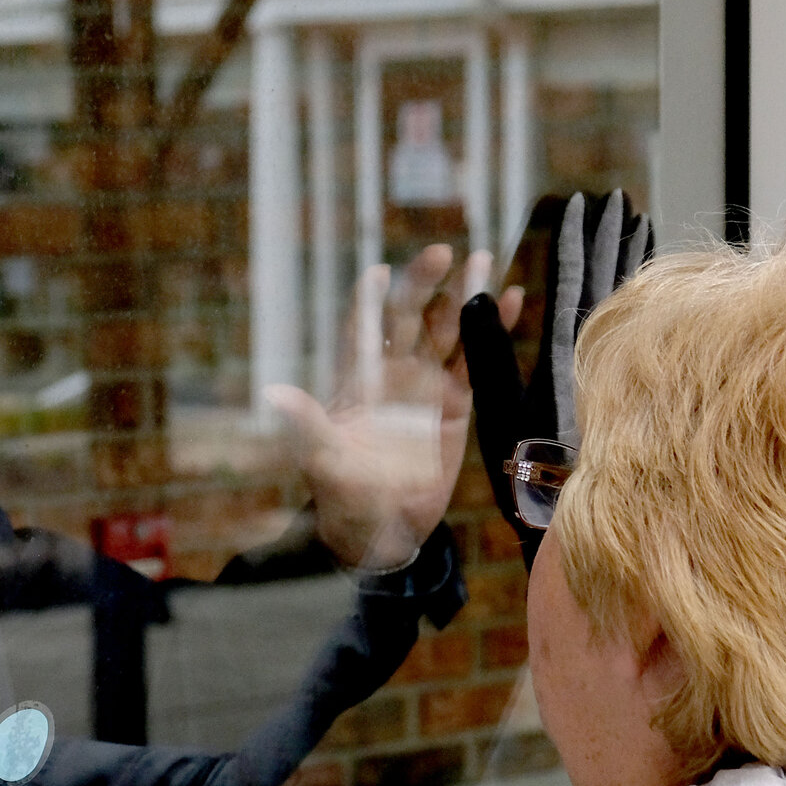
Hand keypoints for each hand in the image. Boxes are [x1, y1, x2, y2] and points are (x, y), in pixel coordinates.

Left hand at [266, 245, 517, 573]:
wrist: (383, 531)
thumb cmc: (344, 497)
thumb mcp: (324, 462)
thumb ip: (307, 425)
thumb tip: (274, 395)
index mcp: (357, 381)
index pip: (363, 328)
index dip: (370, 300)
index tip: (379, 273)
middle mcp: (392, 374)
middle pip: (408, 317)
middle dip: (423, 285)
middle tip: (441, 254)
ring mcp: (427, 385)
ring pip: (447, 330)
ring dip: (464, 297)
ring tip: (485, 261)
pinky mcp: (458, 404)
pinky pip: (477, 361)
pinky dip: (493, 331)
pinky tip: (511, 300)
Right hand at [462, 190, 650, 567]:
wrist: (586, 535)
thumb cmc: (530, 483)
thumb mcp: (501, 417)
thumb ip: (488, 355)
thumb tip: (476, 298)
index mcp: (569, 359)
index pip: (575, 283)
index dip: (576, 240)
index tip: (583, 200)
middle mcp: (599, 362)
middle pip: (611, 283)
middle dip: (612, 237)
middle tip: (621, 196)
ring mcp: (615, 378)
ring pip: (631, 303)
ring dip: (633, 262)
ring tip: (639, 223)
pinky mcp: (622, 396)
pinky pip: (637, 333)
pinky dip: (641, 300)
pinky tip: (646, 288)